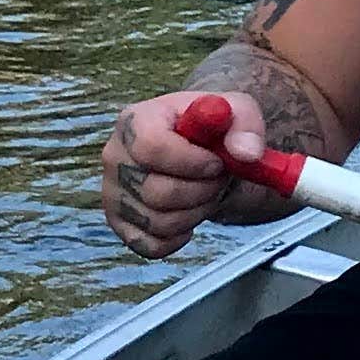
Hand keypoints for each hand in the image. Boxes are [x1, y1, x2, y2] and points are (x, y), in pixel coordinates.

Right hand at [103, 90, 266, 259]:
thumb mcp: (236, 113)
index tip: (217, 162)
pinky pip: (152, 246)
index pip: (151, 146)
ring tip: (206, 192)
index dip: (192, 162)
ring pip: (160, 222)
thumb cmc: (212, 129)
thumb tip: (246, 154)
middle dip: (202, 191)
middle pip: (158, 192)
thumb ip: (245, 128)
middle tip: (218, 179)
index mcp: (135, 121)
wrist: (197, 153)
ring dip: (197, 212)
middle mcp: (115, 157)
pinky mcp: (119, 224)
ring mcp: (112, 193)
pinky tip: (190, 214)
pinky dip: (180, 237)